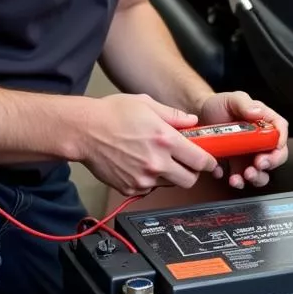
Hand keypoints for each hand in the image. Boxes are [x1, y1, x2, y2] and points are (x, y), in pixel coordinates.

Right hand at [78, 93, 217, 194]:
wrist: (83, 131)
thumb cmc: (111, 114)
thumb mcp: (146, 104)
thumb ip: (173, 115)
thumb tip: (192, 122)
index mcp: (165, 140)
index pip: (201, 160)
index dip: (208, 161)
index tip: (208, 160)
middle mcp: (157, 163)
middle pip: (190, 180)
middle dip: (192, 172)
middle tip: (185, 162)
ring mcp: (143, 179)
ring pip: (170, 185)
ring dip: (170, 175)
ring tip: (157, 159)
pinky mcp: (130, 188)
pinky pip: (149, 189)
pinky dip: (150, 180)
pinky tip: (140, 165)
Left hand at [197, 91, 288, 189]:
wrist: (200, 115)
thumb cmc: (220, 105)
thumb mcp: (232, 99)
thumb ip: (244, 103)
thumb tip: (257, 112)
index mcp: (265, 123)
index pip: (280, 132)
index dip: (281, 142)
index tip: (274, 148)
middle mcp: (260, 142)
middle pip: (275, 157)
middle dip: (269, 164)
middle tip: (258, 165)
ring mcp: (249, 156)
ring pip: (260, 173)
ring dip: (255, 178)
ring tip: (242, 176)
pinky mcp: (235, 166)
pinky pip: (238, 177)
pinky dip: (232, 178)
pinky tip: (221, 171)